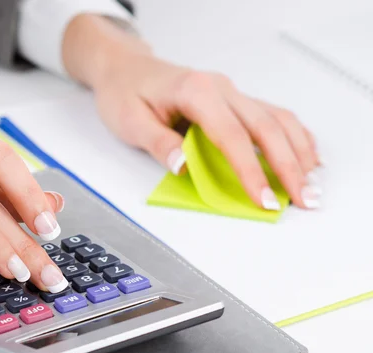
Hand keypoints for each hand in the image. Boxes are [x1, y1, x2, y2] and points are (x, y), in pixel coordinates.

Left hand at [64, 15, 321, 209]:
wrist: (126, 68)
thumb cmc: (125, 92)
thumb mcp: (131, 121)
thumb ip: (160, 144)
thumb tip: (184, 166)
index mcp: (196, 92)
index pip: (232, 137)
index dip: (252, 171)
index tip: (263, 199)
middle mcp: (221, 88)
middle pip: (266, 128)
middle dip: (289, 166)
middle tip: (304, 199)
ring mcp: (230, 92)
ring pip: (277, 119)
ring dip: (299, 152)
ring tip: (311, 184)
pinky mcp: (232, 99)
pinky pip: (271, 114)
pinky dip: (293, 135)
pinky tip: (305, 154)